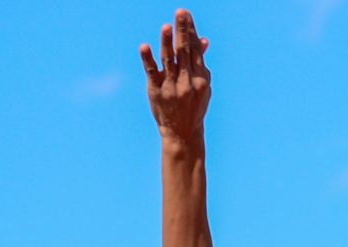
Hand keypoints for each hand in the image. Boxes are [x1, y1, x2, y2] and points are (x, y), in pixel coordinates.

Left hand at [141, 9, 211, 141]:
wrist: (183, 132)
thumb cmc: (193, 105)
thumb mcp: (202, 86)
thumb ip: (200, 63)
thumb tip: (203, 40)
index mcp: (200, 78)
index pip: (195, 49)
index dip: (191, 31)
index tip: (186, 15)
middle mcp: (187, 81)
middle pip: (184, 51)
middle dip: (182, 31)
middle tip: (180, 12)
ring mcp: (171, 87)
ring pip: (169, 61)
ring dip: (167, 43)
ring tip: (166, 27)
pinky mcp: (156, 91)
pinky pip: (151, 73)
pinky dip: (148, 59)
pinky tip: (144, 46)